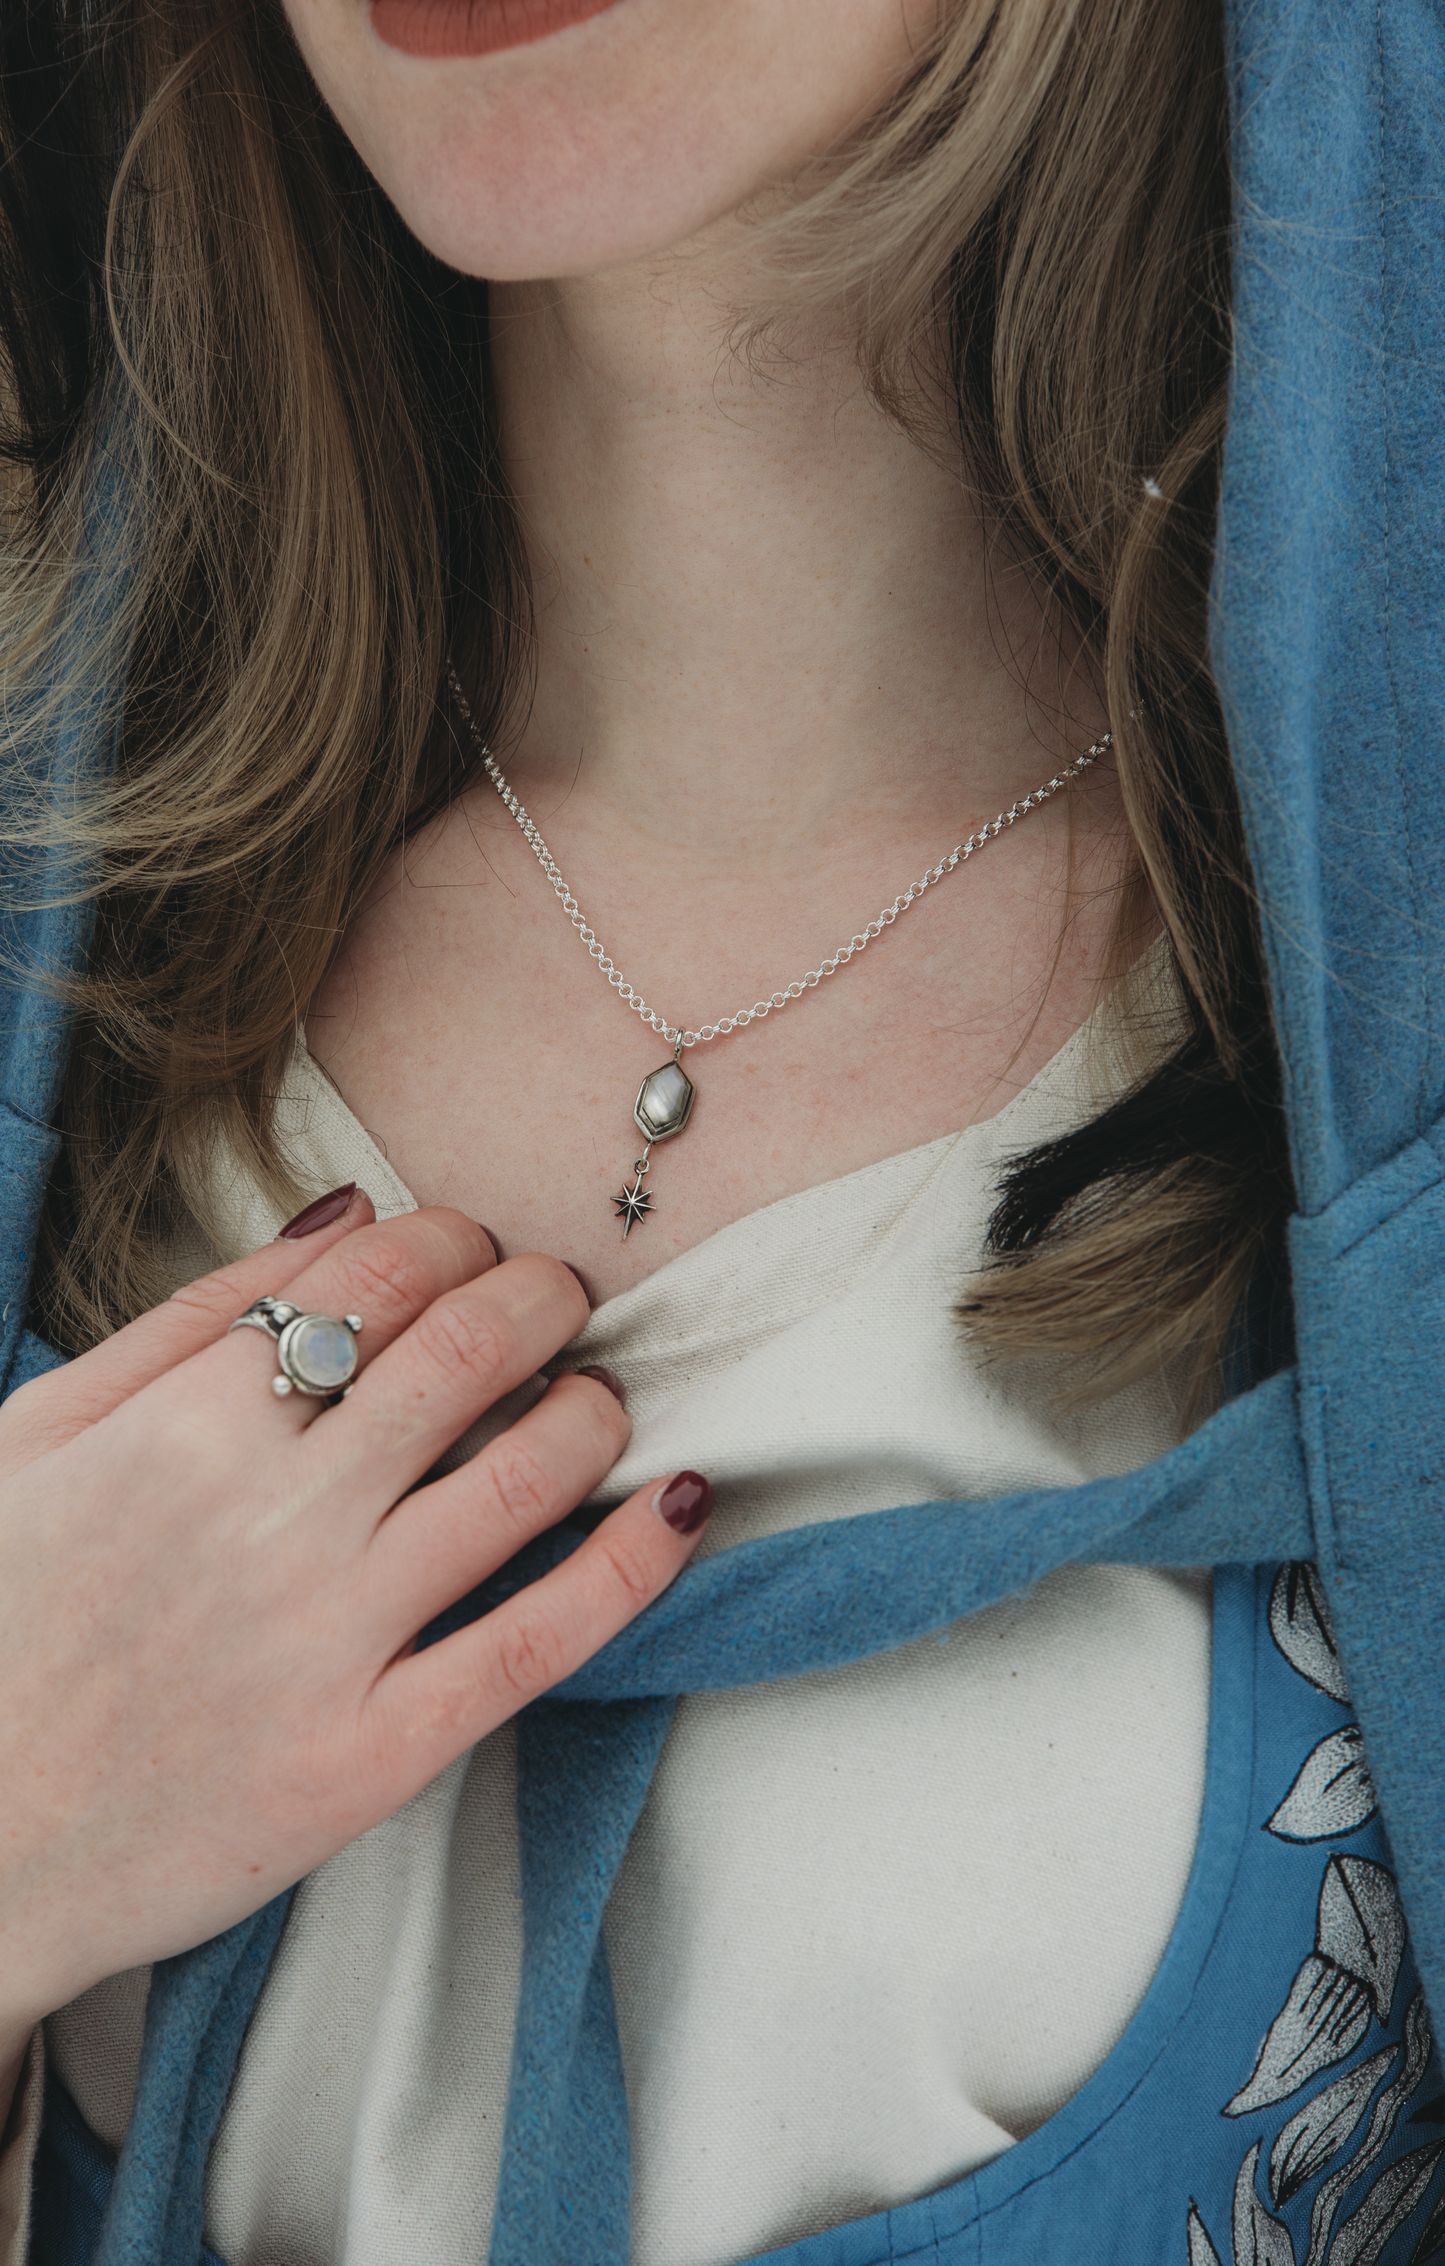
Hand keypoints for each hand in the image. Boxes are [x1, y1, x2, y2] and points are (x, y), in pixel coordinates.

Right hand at [0, 1197, 707, 2084]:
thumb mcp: (38, 1435)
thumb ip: (189, 1318)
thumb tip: (344, 1216)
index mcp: (189, 1421)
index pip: (383, 1277)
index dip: (458, 1242)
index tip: (476, 1251)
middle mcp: (276, 1513)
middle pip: (472, 1352)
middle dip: (544, 1299)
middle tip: (560, 1301)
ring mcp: (333, 1636)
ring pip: (523, 1477)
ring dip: (593, 1409)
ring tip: (599, 1398)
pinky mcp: (374, 1753)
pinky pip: (540, 1641)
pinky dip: (632, 1564)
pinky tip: (681, 1506)